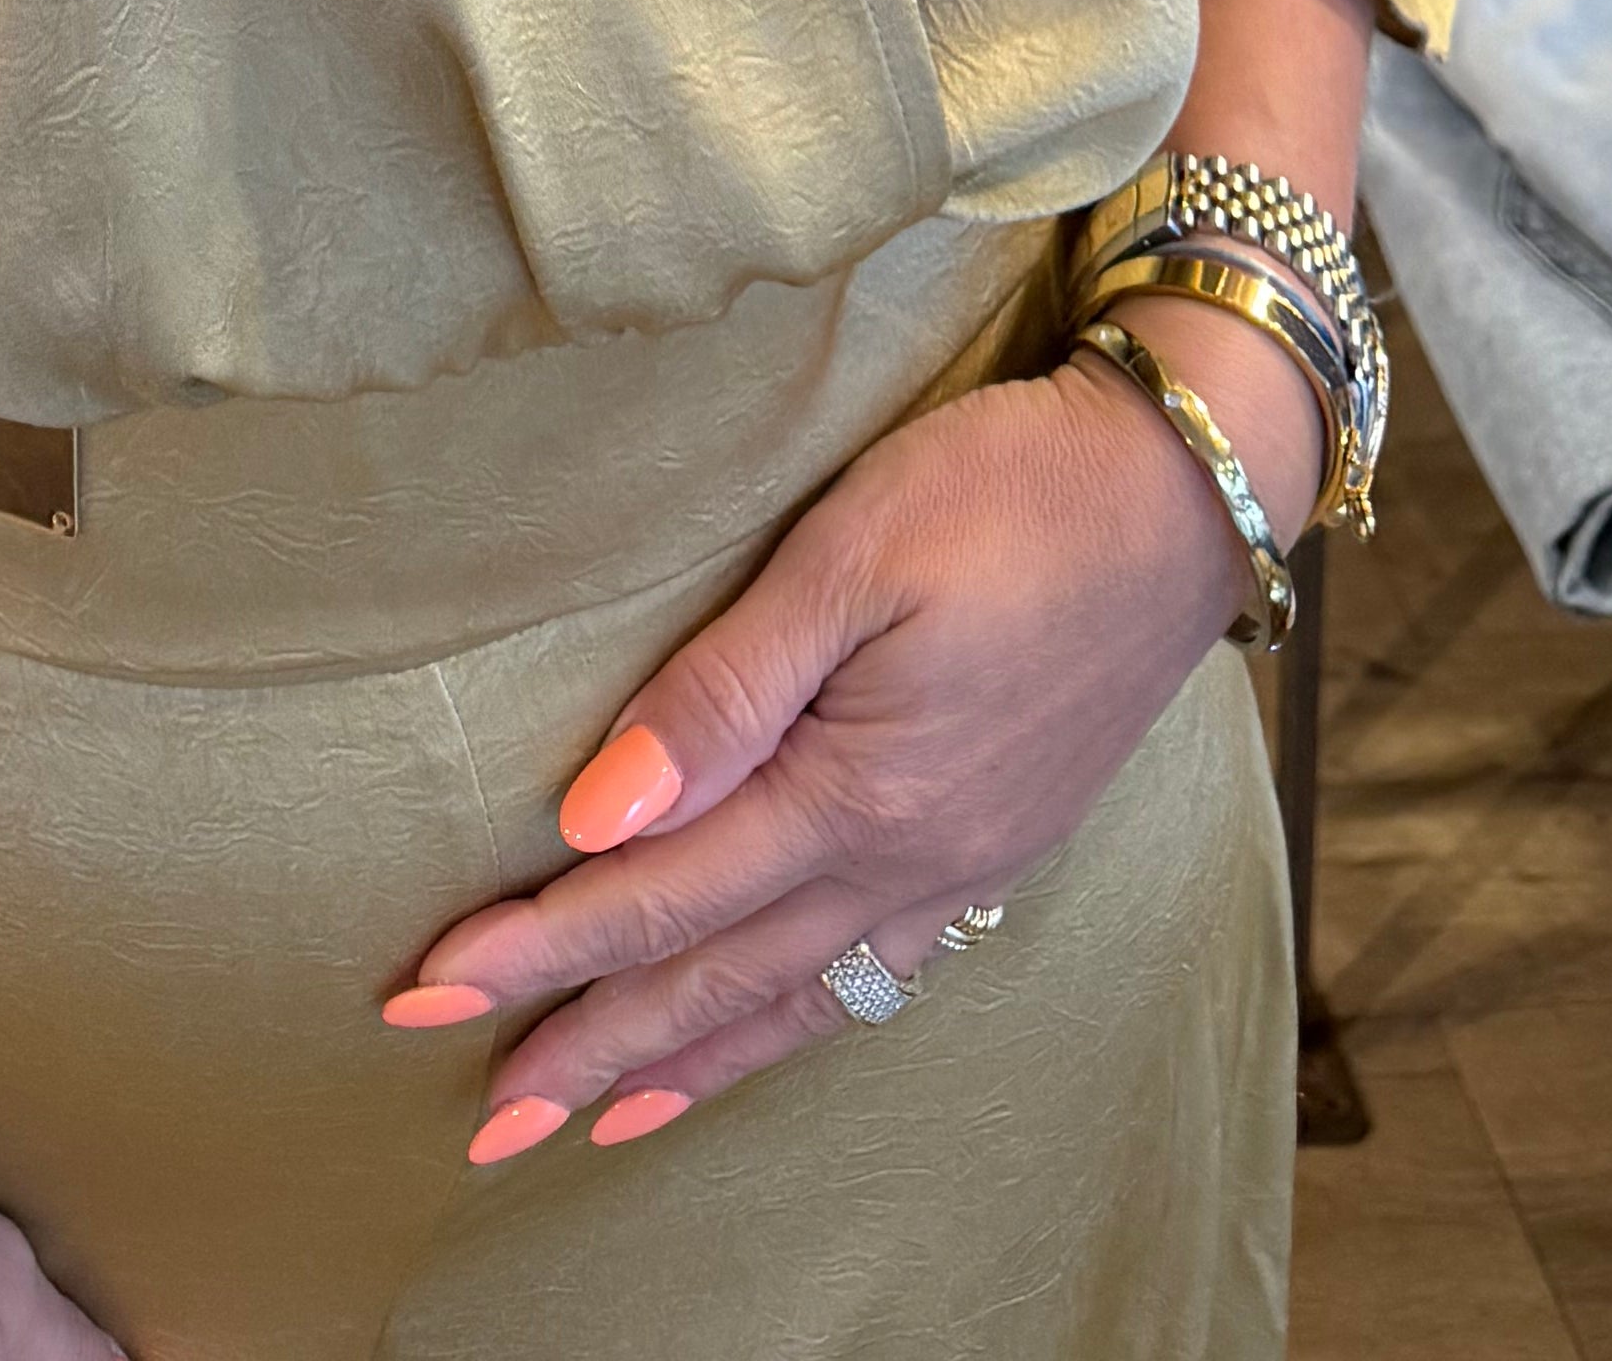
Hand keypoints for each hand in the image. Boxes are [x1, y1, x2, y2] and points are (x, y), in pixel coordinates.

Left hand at [378, 354, 1260, 1165]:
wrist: (1185, 486)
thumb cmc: (1011, 490)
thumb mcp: (854, 550)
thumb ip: (725, 687)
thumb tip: (600, 814)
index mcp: (856, 793)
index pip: (656, 895)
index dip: (537, 951)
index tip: (426, 997)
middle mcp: (905, 860)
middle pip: (713, 977)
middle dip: (588, 1051)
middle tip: (480, 1124)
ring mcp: (959, 864)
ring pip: (793, 998)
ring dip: (685, 1063)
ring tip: (598, 1123)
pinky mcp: (997, 841)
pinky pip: (871, 974)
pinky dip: (794, 1027)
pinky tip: (762, 1042)